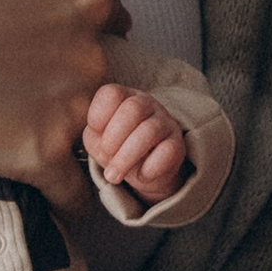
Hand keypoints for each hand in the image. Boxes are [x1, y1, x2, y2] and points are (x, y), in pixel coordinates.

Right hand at [0, 0, 126, 202]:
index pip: (115, 15)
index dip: (97, 30)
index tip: (80, 41)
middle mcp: (90, 52)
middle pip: (107, 74)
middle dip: (84, 85)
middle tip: (46, 92)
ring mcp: (70, 108)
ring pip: (98, 136)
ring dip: (81, 143)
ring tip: (56, 153)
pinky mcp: (43, 155)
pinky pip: (77, 193)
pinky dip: (73, 202)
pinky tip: (63, 207)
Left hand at [82, 85, 187, 202]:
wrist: (142, 171)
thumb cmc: (115, 148)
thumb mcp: (97, 140)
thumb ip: (94, 135)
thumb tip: (104, 143)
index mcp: (124, 97)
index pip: (112, 94)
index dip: (98, 116)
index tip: (97, 134)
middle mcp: (147, 104)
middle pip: (133, 108)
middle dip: (113, 138)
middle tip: (106, 156)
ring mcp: (165, 122)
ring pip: (150, 130)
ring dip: (126, 158)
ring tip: (114, 176)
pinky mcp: (177, 145)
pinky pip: (168, 151)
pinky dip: (149, 168)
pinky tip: (140, 176)